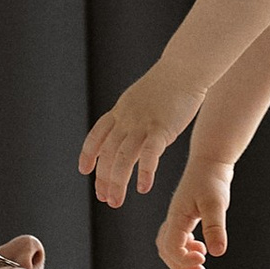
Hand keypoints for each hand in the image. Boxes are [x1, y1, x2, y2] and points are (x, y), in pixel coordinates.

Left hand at [80, 61, 202, 208]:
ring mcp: (142, 124)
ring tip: (116, 201)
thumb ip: (133, 113)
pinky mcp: (160, 128)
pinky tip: (143, 188)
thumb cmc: (169, 83)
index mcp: (120, 111)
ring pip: (122, 158)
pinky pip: (148, 155)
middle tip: (104, 198)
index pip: (97, 136)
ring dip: (117, 182)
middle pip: (107, 153)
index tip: (84, 171)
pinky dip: (144, 173)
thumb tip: (130, 125)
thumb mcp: (141, 97)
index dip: (89, 154)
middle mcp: (126, 119)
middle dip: (103, 178)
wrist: (184, 67)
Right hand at [157, 152, 235, 268]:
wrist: (210, 161)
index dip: (184, 260)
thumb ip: (215, 227)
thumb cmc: (212, 179)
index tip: (203, 260)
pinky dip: (186, 249)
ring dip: (182, 259)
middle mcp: (173, 219)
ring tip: (202, 260)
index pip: (171, 248)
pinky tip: (203, 248)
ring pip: (170, 246)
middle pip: (166, 251)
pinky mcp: (184, 217)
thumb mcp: (216, 203)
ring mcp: (177, 218)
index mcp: (177, 217)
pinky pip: (177, 239)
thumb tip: (218, 252)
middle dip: (181, 265)